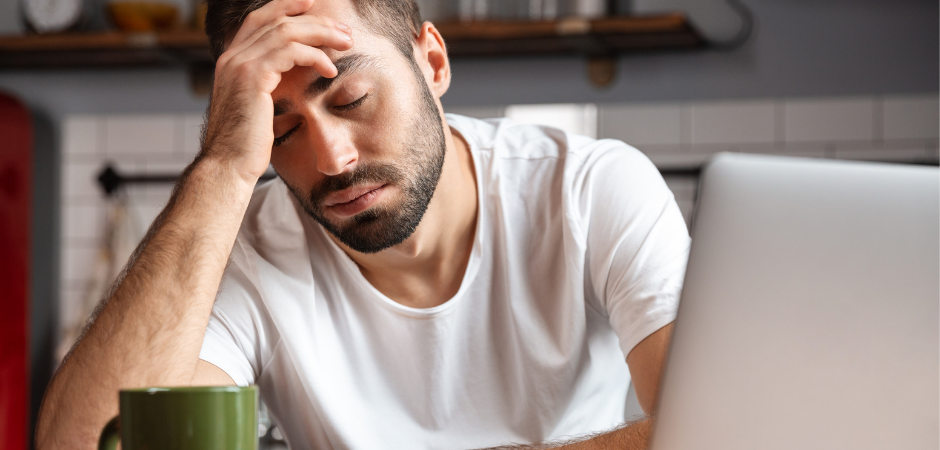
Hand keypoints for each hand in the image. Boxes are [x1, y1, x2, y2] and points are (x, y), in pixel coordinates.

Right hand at [201, 0, 353, 182]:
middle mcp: (232, 57)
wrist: (228, 166)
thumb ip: (267, 86)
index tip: (313, 5)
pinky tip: (330, 68)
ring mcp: (239, 64)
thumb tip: (289, 79)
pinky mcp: (253, 77)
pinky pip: (290, 52)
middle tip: (343, 31)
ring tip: (345, 44)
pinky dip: (314, 56)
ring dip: (321, 34)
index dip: (286, 7)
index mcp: (231, 61)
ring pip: (286, 31)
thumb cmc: (246, 145)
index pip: (259, 19)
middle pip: (276, 20)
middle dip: (314, 20)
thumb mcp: (256, 108)